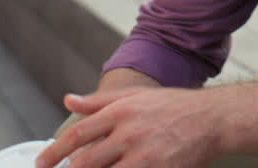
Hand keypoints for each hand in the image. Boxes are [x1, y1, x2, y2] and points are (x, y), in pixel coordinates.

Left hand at [36, 87, 220, 167]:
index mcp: (121, 112)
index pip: (77, 135)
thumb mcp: (136, 96)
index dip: (53, 152)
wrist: (214, 119)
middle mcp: (129, 134)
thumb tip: (68, 100)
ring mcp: (144, 156)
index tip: (42, 163)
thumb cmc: (175, 107)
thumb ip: (99, 101)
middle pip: (85, 162)